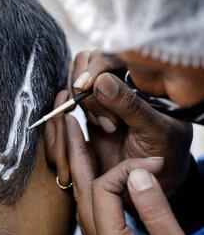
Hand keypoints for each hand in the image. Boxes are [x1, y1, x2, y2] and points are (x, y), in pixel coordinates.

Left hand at [66, 116, 191, 234]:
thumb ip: (155, 211)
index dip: (126, 169)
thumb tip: (137, 173)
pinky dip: (89, 188)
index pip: (103, 189)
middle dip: (74, 154)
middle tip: (68, 125)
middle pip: (78, 190)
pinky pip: (89, 211)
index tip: (153, 164)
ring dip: (78, 169)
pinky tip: (92, 177)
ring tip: (75, 144)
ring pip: (80, 201)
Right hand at [70, 50, 192, 197]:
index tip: (85, 88)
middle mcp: (121, 79)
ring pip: (76, 79)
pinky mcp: (89, 110)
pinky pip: (70, 99)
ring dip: (85, 104)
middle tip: (108, 121)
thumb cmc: (163, 154)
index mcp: (142, 76)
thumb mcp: (154, 131)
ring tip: (107, 127)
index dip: (95, 69)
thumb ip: (130, 105)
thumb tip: (101, 81)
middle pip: (87, 62)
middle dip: (89, 91)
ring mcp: (103, 94)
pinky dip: (72, 111)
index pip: (111, 55)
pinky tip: (96, 126)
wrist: (147, 179)